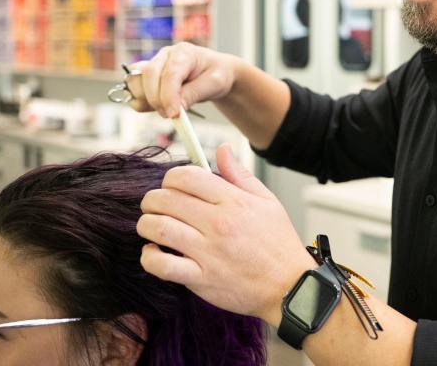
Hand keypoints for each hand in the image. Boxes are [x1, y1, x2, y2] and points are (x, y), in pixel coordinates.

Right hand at [126, 42, 239, 118]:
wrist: (213, 73)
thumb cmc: (215, 74)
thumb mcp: (214, 83)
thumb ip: (195, 93)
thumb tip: (177, 108)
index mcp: (183, 52)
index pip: (170, 73)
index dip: (168, 96)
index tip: (173, 114)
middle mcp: (164, 55)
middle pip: (148, 75)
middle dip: (156, 99)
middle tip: (170, 115)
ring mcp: (152, 64)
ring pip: (135, 81)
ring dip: (145, 100)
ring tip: (165, 110)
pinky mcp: (145, 77)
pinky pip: (133, 90)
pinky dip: (141, 102)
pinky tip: (157, 107)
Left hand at [137, 145, 315, 323]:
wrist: (289, 286)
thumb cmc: (278, 244)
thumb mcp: (267, 201)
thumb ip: (240, 175)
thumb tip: (221, 150)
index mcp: (233, 201)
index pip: (187, 176)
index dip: (172, 177)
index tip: (172, 185)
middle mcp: (218, 223)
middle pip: (166, 199)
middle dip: (153, 199)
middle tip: (155, 205)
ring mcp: (207, 252)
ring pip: (158, 228)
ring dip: (146, 224)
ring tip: (151, 225)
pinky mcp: (201, 278)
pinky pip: (162, 265)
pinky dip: (149, 257)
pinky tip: (153, 252)